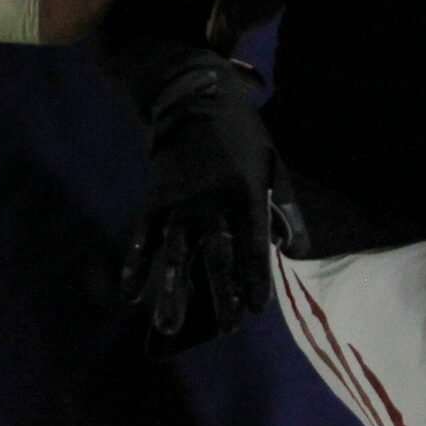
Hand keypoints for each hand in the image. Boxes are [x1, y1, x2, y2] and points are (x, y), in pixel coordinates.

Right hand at [120, 56, 307, 354]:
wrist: (195, 96)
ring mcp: (179, 201)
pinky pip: (143, 237)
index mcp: (246, 193)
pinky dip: (135, 265)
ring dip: (172, 291)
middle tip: (226, 330)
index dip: (254, 279)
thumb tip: (295, 250)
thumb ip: (285, 208)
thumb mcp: (274, 164)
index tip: (255, 309)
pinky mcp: (154, 198)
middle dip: (221, 296)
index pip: (253, 247)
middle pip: (216, 257)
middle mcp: (212, 201)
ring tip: (169, 326)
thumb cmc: (242, 135)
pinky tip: (130, 294)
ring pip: (175, 254)